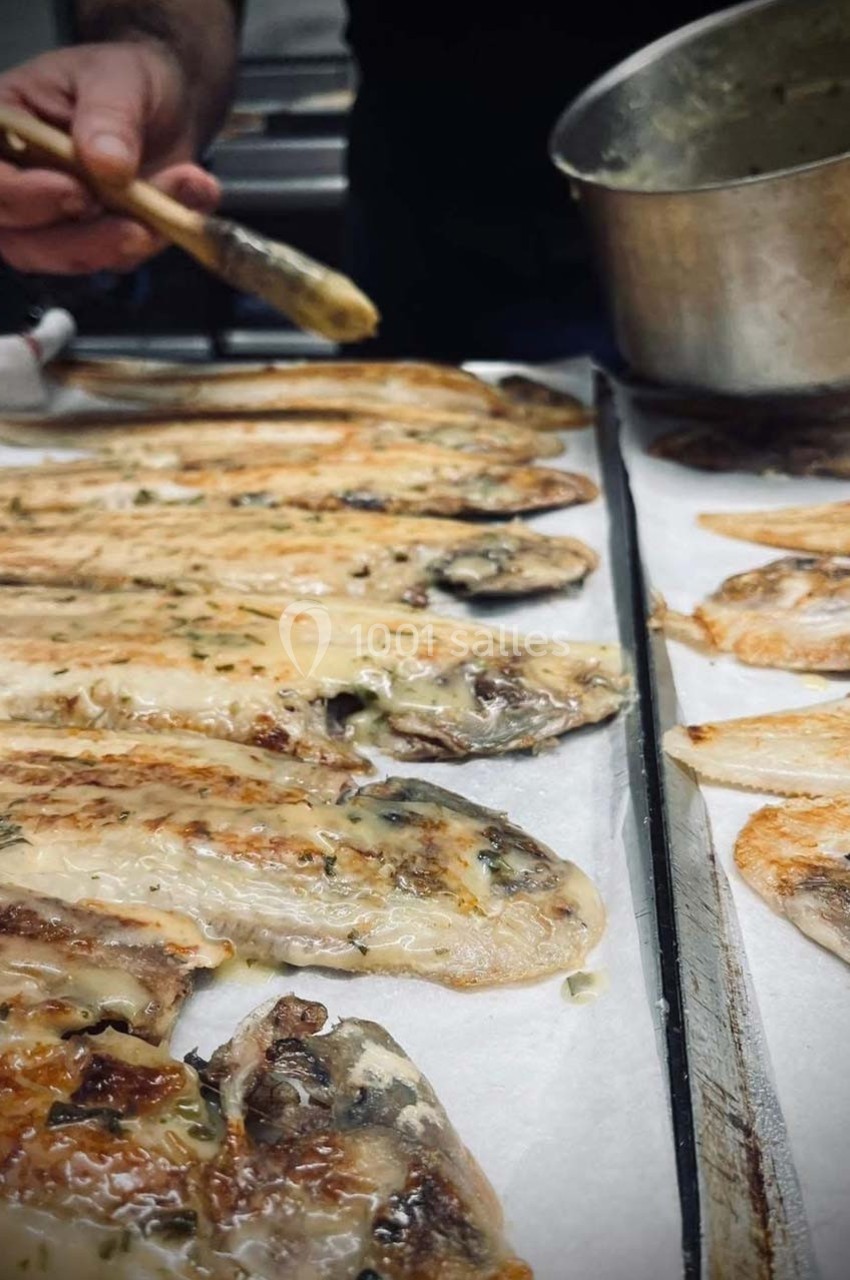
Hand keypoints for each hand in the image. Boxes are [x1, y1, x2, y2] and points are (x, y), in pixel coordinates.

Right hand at [0, 41, 220, 274]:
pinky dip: (151, 241)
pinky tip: (184, 205)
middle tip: (134, 222)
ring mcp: (52, 220)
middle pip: (20, 239)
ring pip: (65, 259)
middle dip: (80, 239)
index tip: (77, 192)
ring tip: (169, 212)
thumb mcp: (119, 78)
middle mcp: (19, 181)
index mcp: (3, 129)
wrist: (168, 105)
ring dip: (119, 246)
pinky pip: (112, 259)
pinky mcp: (93, 242)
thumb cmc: (126, 80)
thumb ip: (109, 116)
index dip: (22, 196)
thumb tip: (107, 164)